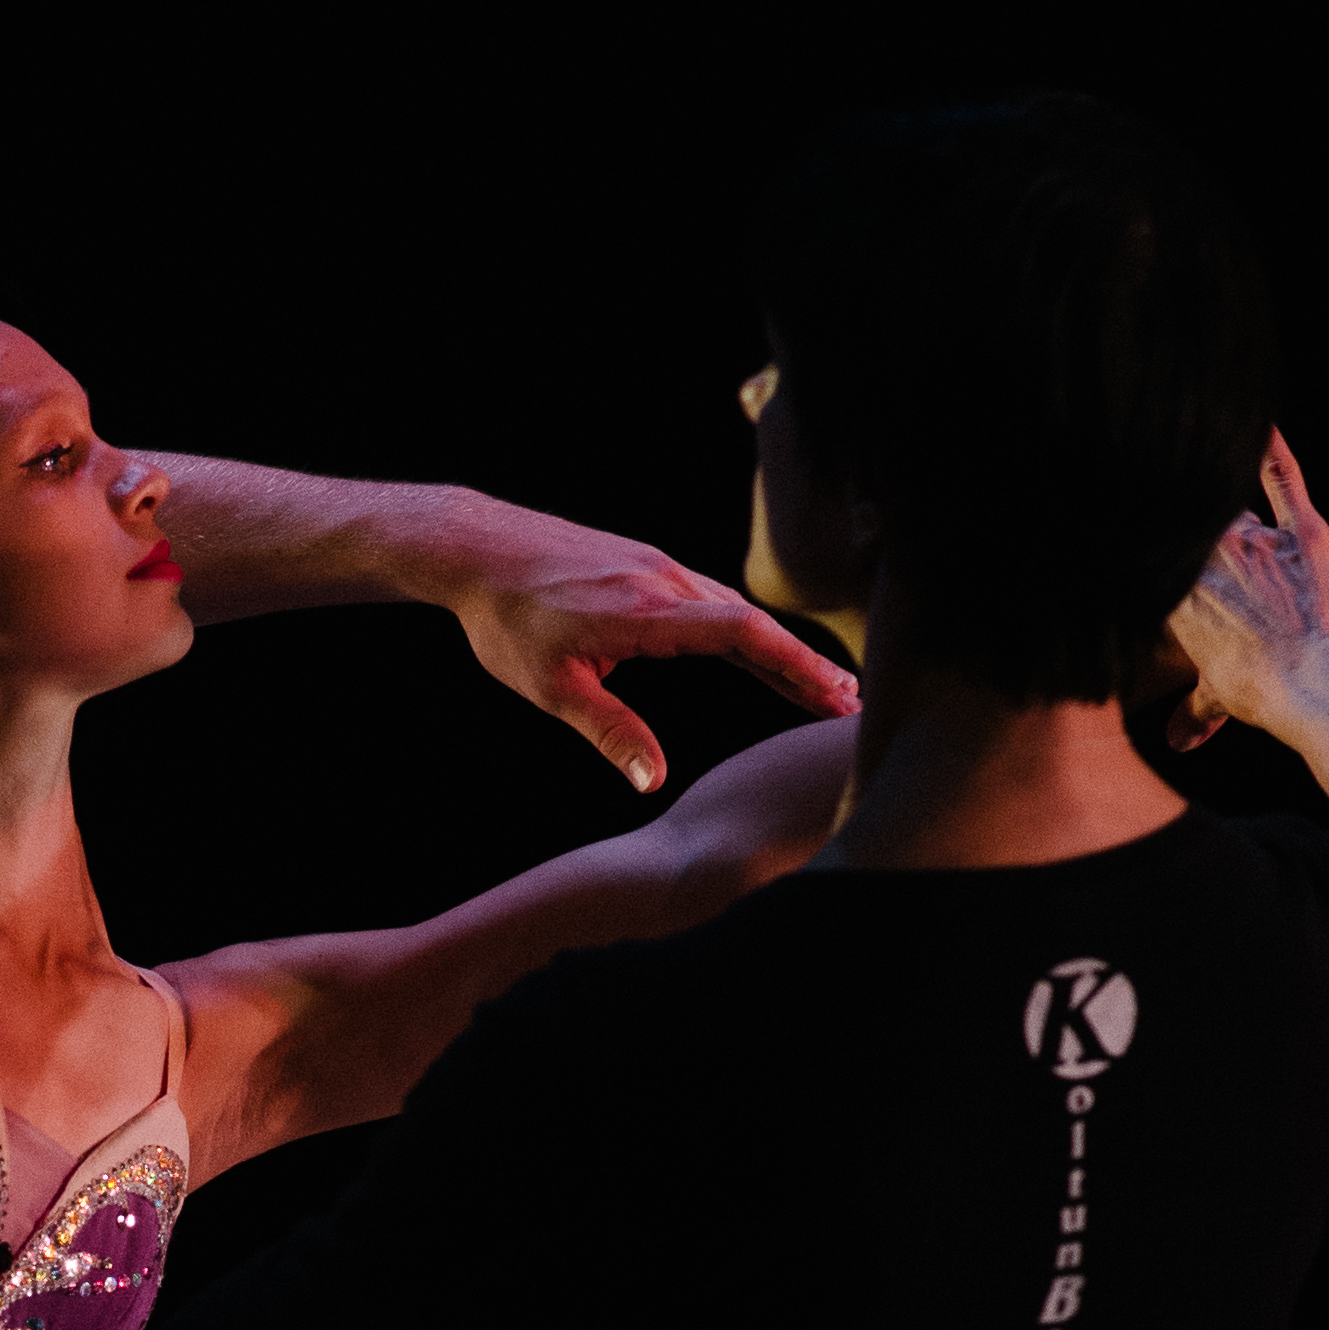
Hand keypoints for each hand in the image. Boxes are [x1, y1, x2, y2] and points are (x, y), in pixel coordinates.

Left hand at [443, 521, 861, 792]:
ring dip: (777, 648)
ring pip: (733, 610)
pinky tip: (756, 651)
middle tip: (851, 704)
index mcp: (648, 612)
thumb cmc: (506, 620)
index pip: (744, 637)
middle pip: (754, 625)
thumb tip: (654, 782)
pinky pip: (709, 600)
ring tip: (817, 685)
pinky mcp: (645, 565)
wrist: (477, 547)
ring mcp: (657, 568)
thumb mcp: (551, 687)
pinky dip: (743, 630)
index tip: (835, 696)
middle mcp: (664, 582)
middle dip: (804, 665)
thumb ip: (610, 731)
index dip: (795, 667)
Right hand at [1168, 432, 1328, 739]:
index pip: (1165, 558)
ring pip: (1237, 508)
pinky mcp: (1303, 530)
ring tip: (1218, 461)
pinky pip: (1283, 477)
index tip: (1155, 543)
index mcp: (1180, 598)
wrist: (1312, 689)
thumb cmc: (1263, 697)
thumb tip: (1177, 743)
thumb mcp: (1218, 697)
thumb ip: (1196, 713)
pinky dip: (1272, 449)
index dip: (1167, 553)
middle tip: (1195, 518)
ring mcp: (1256, 541)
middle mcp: (1210, 560)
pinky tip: (1262, 423)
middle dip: (1204, 533)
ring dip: (1235, 507)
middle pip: (1201, 528)